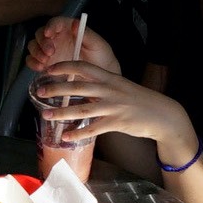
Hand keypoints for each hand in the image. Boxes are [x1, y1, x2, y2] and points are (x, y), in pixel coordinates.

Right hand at [24, 18, 120, 76]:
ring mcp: (49, 52)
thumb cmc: (102, 59)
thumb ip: (87, 34)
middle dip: (42, 42)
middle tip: (50, 52)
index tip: (50, 33)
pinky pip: (32, 61)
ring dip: (36, 52)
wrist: (100, 80)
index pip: (55, 23)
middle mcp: (56, 38)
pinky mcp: (44, 65)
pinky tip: (40, 68)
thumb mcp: (98, 45)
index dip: (50, 26)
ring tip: (45, 62)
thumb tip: (75, 23)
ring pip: (34, 46)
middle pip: (41, 34)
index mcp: (68, 29)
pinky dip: (33, 63)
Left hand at [57, 65, 195, 160]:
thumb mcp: (121, 87)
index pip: (84, 66)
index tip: (49, 70)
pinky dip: (78, 133)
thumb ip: (103, 87)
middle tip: (40, 92)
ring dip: (62, 112)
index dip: (65, 67)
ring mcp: (114, 106)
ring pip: (83, 108)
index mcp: (110, 78)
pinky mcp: (117, 122)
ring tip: (46, 116)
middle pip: (78, 86)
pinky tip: (67, 136)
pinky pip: (94, 128)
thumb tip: (82, 89)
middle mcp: (110, 90)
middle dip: (56, 89)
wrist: (162, 114)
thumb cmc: (140, 101)